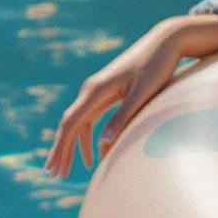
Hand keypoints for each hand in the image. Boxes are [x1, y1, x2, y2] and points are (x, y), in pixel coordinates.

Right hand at [43, 15, 217, 179]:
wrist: (164, 43)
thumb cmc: (157, 68)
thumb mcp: (142, 94)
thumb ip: (123, 117)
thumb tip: (103, 143)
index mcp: (96, 90)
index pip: (71, 124)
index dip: (61, 148)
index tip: (54, 168)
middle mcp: (91, 90)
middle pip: (69, 124)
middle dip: (60, 150)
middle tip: (53, 175)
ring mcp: (98, 90)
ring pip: (78, 122)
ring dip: (73, 146)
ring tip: (68, 169)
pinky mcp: (107, 92)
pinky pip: (91, 118)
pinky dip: (89, 136)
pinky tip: (94, 153)